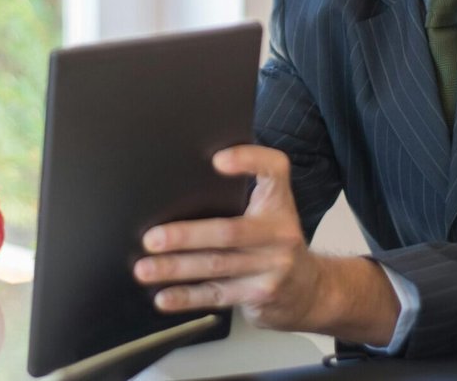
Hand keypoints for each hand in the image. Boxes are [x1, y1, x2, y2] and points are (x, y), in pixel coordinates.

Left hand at [132, 145, 397, 342]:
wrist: (312, 290)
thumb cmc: (276, 242)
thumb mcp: (272, 212)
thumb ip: (244, 194)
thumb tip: (181, 187)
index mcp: (279, 202)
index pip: (273, 170)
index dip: (248, 160)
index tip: (217, 160)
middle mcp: (280, 233)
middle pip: (229, 231)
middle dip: (187, 236)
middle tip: (152, 238)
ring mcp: (273, 267)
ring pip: (217, 266)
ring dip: (176, 268)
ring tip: (145, 269)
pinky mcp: (261, 294)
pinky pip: (218, 295)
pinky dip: (188, 296)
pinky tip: (164, 297)